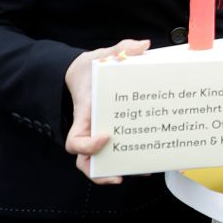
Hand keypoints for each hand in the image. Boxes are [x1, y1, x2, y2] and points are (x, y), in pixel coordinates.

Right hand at [64, 39, 150, 183]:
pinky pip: (114, 153)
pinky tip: (148, 160)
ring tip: (141, 172)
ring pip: (98, 163)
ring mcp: (97, 134)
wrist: (81, 73)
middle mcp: (89, 129)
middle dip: (99, 173)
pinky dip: (128, 159)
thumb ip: (121, 49)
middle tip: (119, 176)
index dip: (88, 145)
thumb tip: (142, 46)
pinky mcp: (110, 134)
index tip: (107, 136)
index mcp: (85, 114)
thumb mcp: (101, 55)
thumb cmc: (89, 69)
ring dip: (116, 171)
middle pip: (84, 162)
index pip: (74, 141)